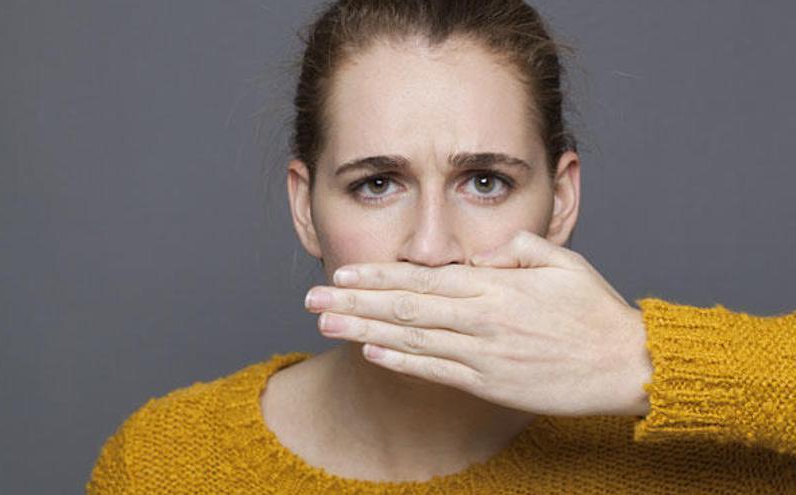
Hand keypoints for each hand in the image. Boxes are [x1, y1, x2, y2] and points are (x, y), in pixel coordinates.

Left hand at [304, 230, 652, 416]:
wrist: (625, 364)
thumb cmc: (595, 312)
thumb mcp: (563, 262)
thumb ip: (519, 248)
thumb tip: (483, 250)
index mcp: (495, 286)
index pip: (422, 278)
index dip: (378, 275)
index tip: (343, 272)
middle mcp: (481, 318)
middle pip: (405, 308)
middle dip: (355, 302)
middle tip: (312, 298)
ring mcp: (483, 353)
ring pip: (412, 340)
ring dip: (365, 332)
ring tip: (327, 325)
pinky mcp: (489, 382)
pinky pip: (436, 372)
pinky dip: (401, 362)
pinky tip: (371, 355)